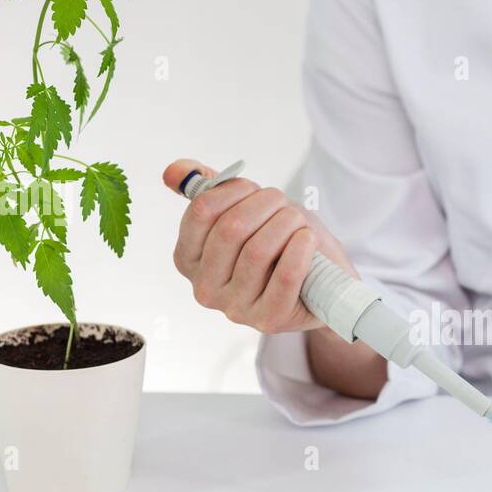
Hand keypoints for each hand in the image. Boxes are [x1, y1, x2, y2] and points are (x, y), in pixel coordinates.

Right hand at [162, 159, 355, 333]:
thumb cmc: (278, 243)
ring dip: (286, 224)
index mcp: (188, 259)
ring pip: (258, 250)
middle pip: (231, 229)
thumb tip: (173, 172)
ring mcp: (235, 309)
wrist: (318, 281)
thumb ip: (207, 189)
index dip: (235, 191)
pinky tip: (307, 239)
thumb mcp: (243, 210)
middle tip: (284, 204)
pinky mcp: (269, 320)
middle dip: (265, 205)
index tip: (254, 190)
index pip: (202, 211)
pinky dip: (300, 250)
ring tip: (298, 222)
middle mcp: (205, 289)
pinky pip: (284, 276)